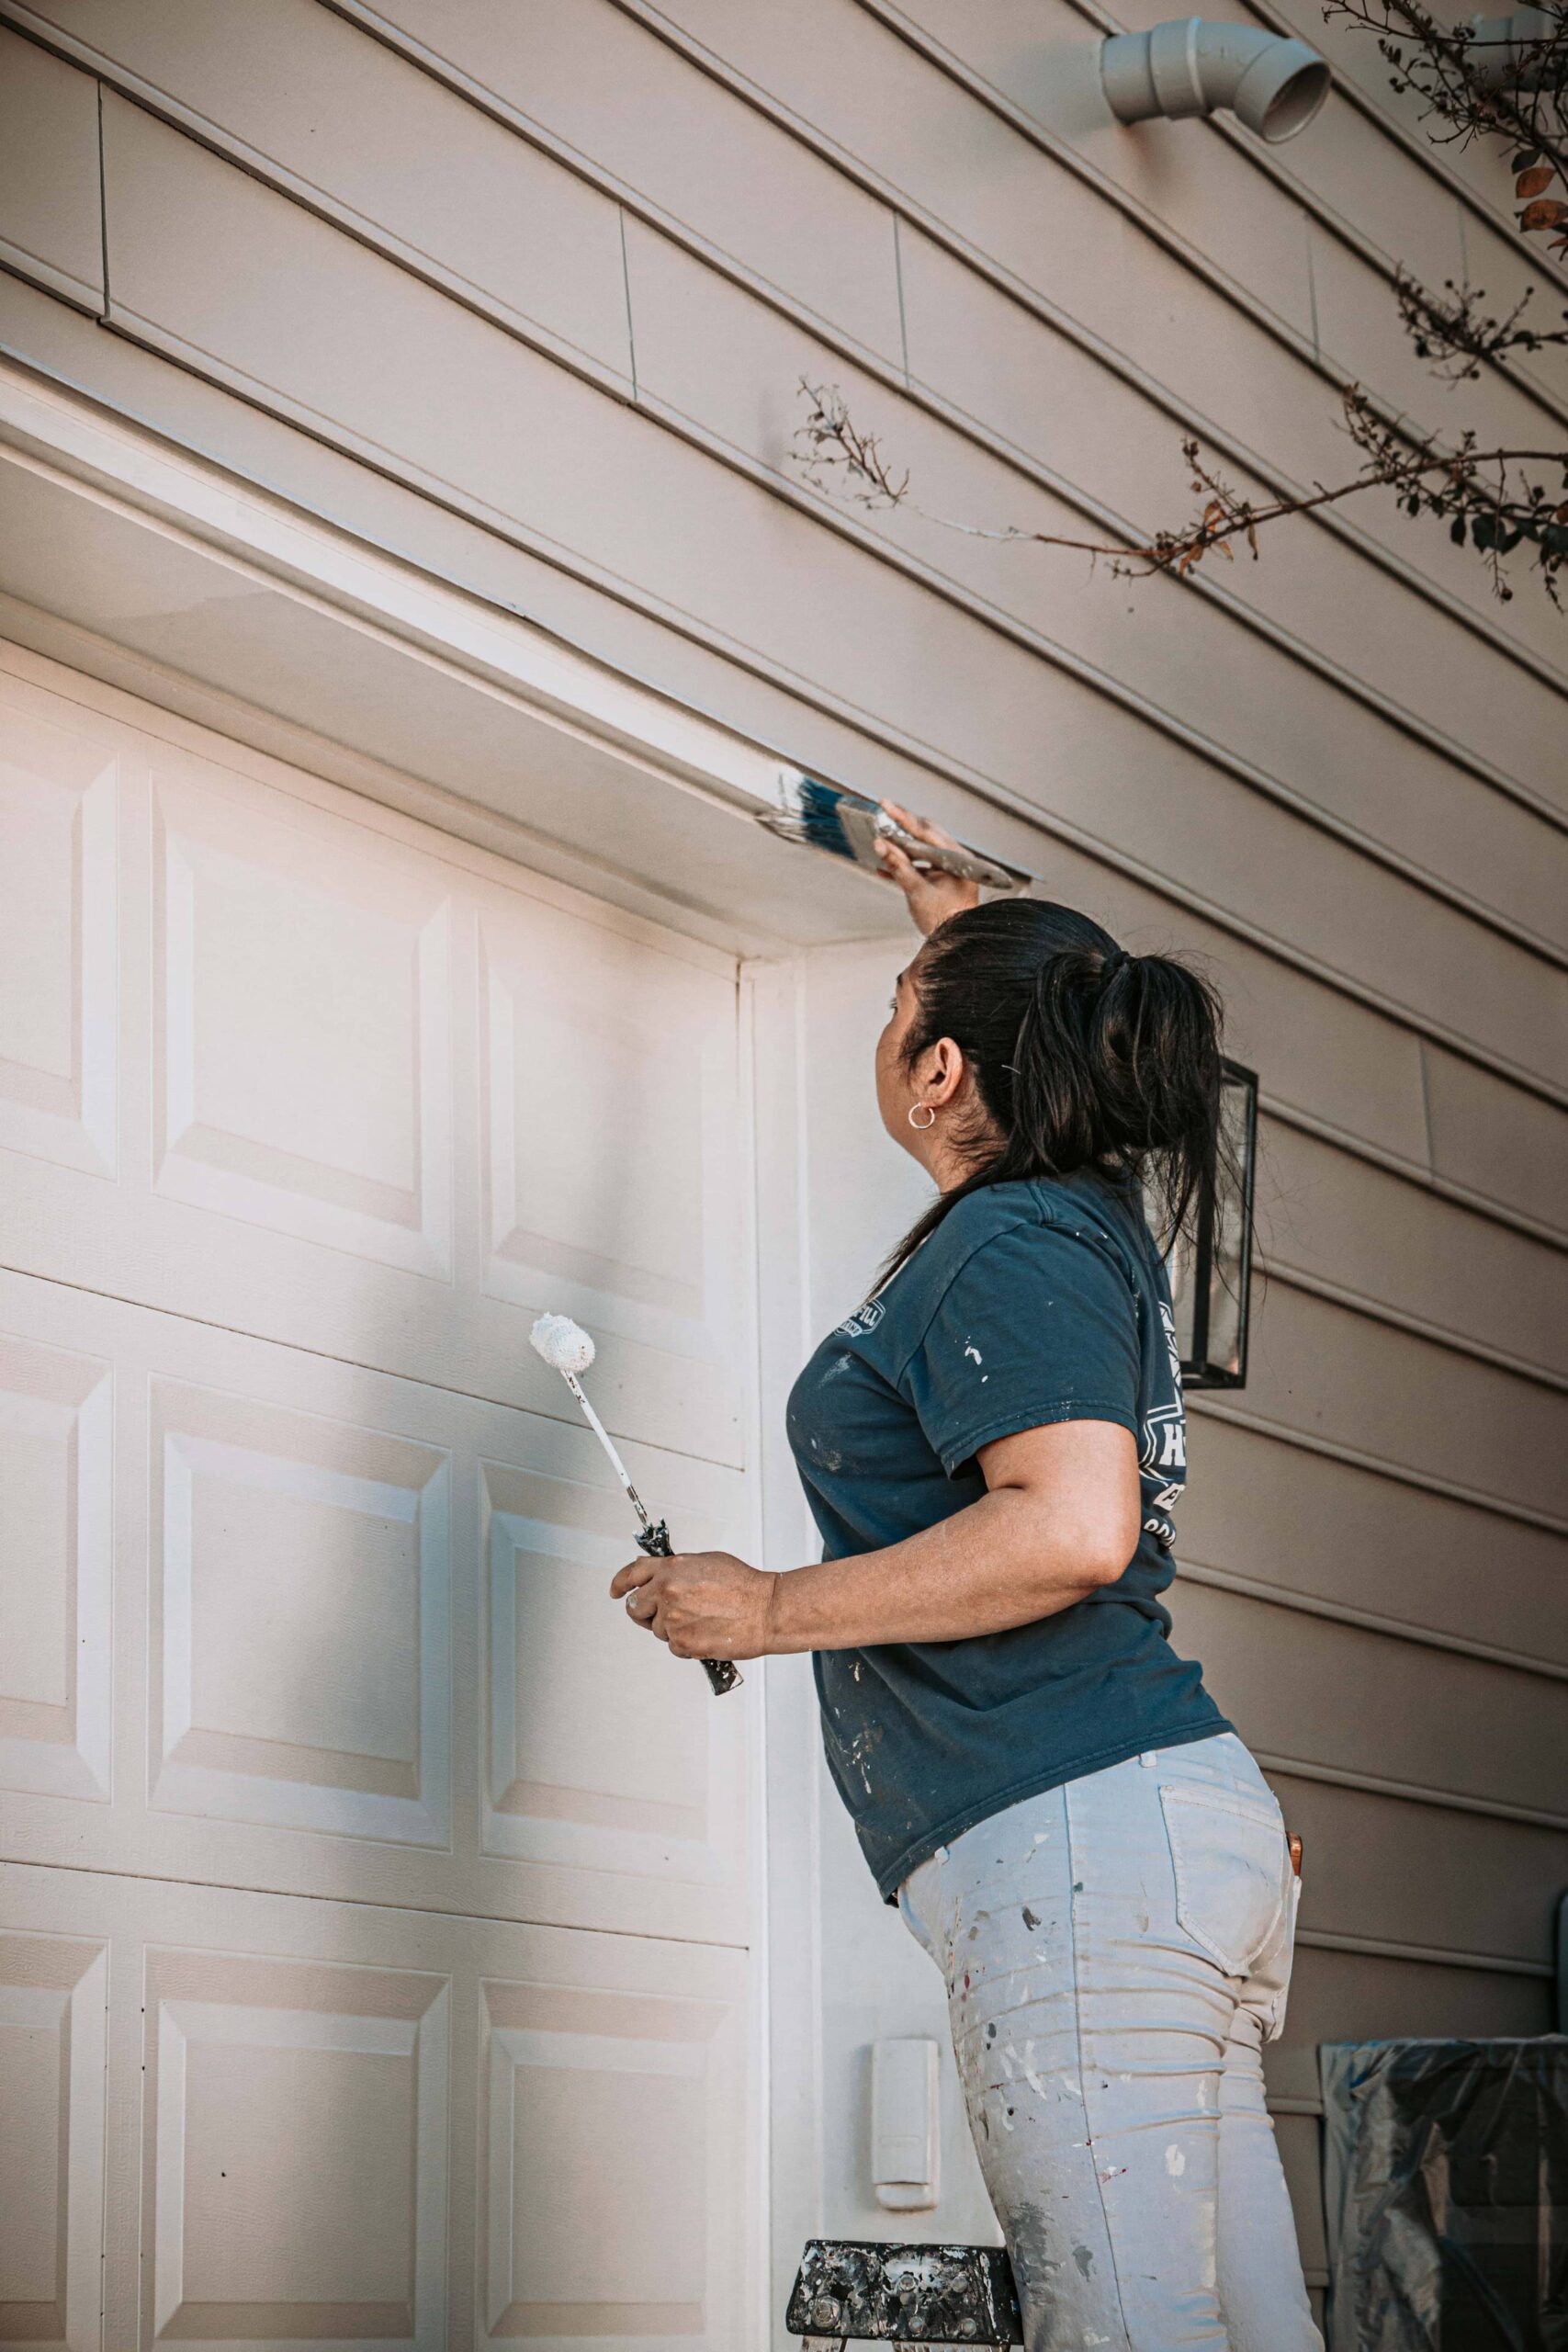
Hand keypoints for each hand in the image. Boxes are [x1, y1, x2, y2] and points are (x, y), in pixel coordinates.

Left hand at [610, 1550, 779, 1659]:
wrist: (765, 1610)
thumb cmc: (743, 1586)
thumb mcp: (705, 1562)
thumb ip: (676, 1568)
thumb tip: (658, 1574)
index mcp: (671, 1568)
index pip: (631, 1574)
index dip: (620, 1584)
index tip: (616, 1591)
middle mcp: (666, 1592)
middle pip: (634, 1607)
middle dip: (644, 1611)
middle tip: (661, 1613)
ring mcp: (672, 1619)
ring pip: (656, 1629)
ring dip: (671, 1627)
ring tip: (700, 1620)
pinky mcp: (682, 1643)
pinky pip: (672, 1646)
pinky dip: (685, 1643)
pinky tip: (705, 1631)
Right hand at [874, 800, 979, 936]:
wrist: (957, 944)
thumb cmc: (946, 921)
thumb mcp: (917, 892)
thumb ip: (899, 867)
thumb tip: (882, 846)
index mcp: (957, 858)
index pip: (926, 831)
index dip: (903, 818)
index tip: (886, 806)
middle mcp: (956, 860)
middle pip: (925, 835)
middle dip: (903, 827)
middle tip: (884, 816)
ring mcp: (949, 870)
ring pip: (922, 849)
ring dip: (902, 846)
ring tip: (883, 839)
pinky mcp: (941, 881)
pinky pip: (921, 865)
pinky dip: (905, 865)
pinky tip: (886, 867)